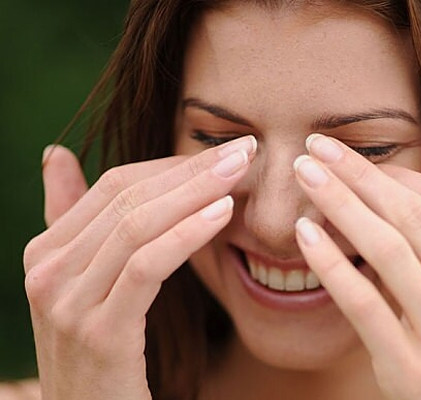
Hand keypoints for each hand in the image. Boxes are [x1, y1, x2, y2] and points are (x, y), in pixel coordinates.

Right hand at [23, 136, 255, 399]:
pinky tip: (224, 214)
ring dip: (196, 192)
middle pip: (128, 198)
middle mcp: (47, 271)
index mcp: (46, 251)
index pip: (114, 185)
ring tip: (241, 172)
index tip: (222, 151)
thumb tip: (55, 152)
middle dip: (191, 170)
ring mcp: (66, 302)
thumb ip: (72, 218)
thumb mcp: (84, 281)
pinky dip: (187, 235)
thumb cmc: (100, 348)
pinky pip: (147, 267)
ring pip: (137, 225)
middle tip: (244, 149)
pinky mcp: (99, 333)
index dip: (172, 164)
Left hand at [293, 134, 420, 399]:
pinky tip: (304, 233)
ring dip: (339, 205)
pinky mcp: (408, 368)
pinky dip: (330, 264)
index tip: (355, 158)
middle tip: (315, 147)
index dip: (395, 174)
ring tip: (302, 175)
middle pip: (411, 218)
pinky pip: (362, 304)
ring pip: (386, 251)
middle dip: (357, 175)